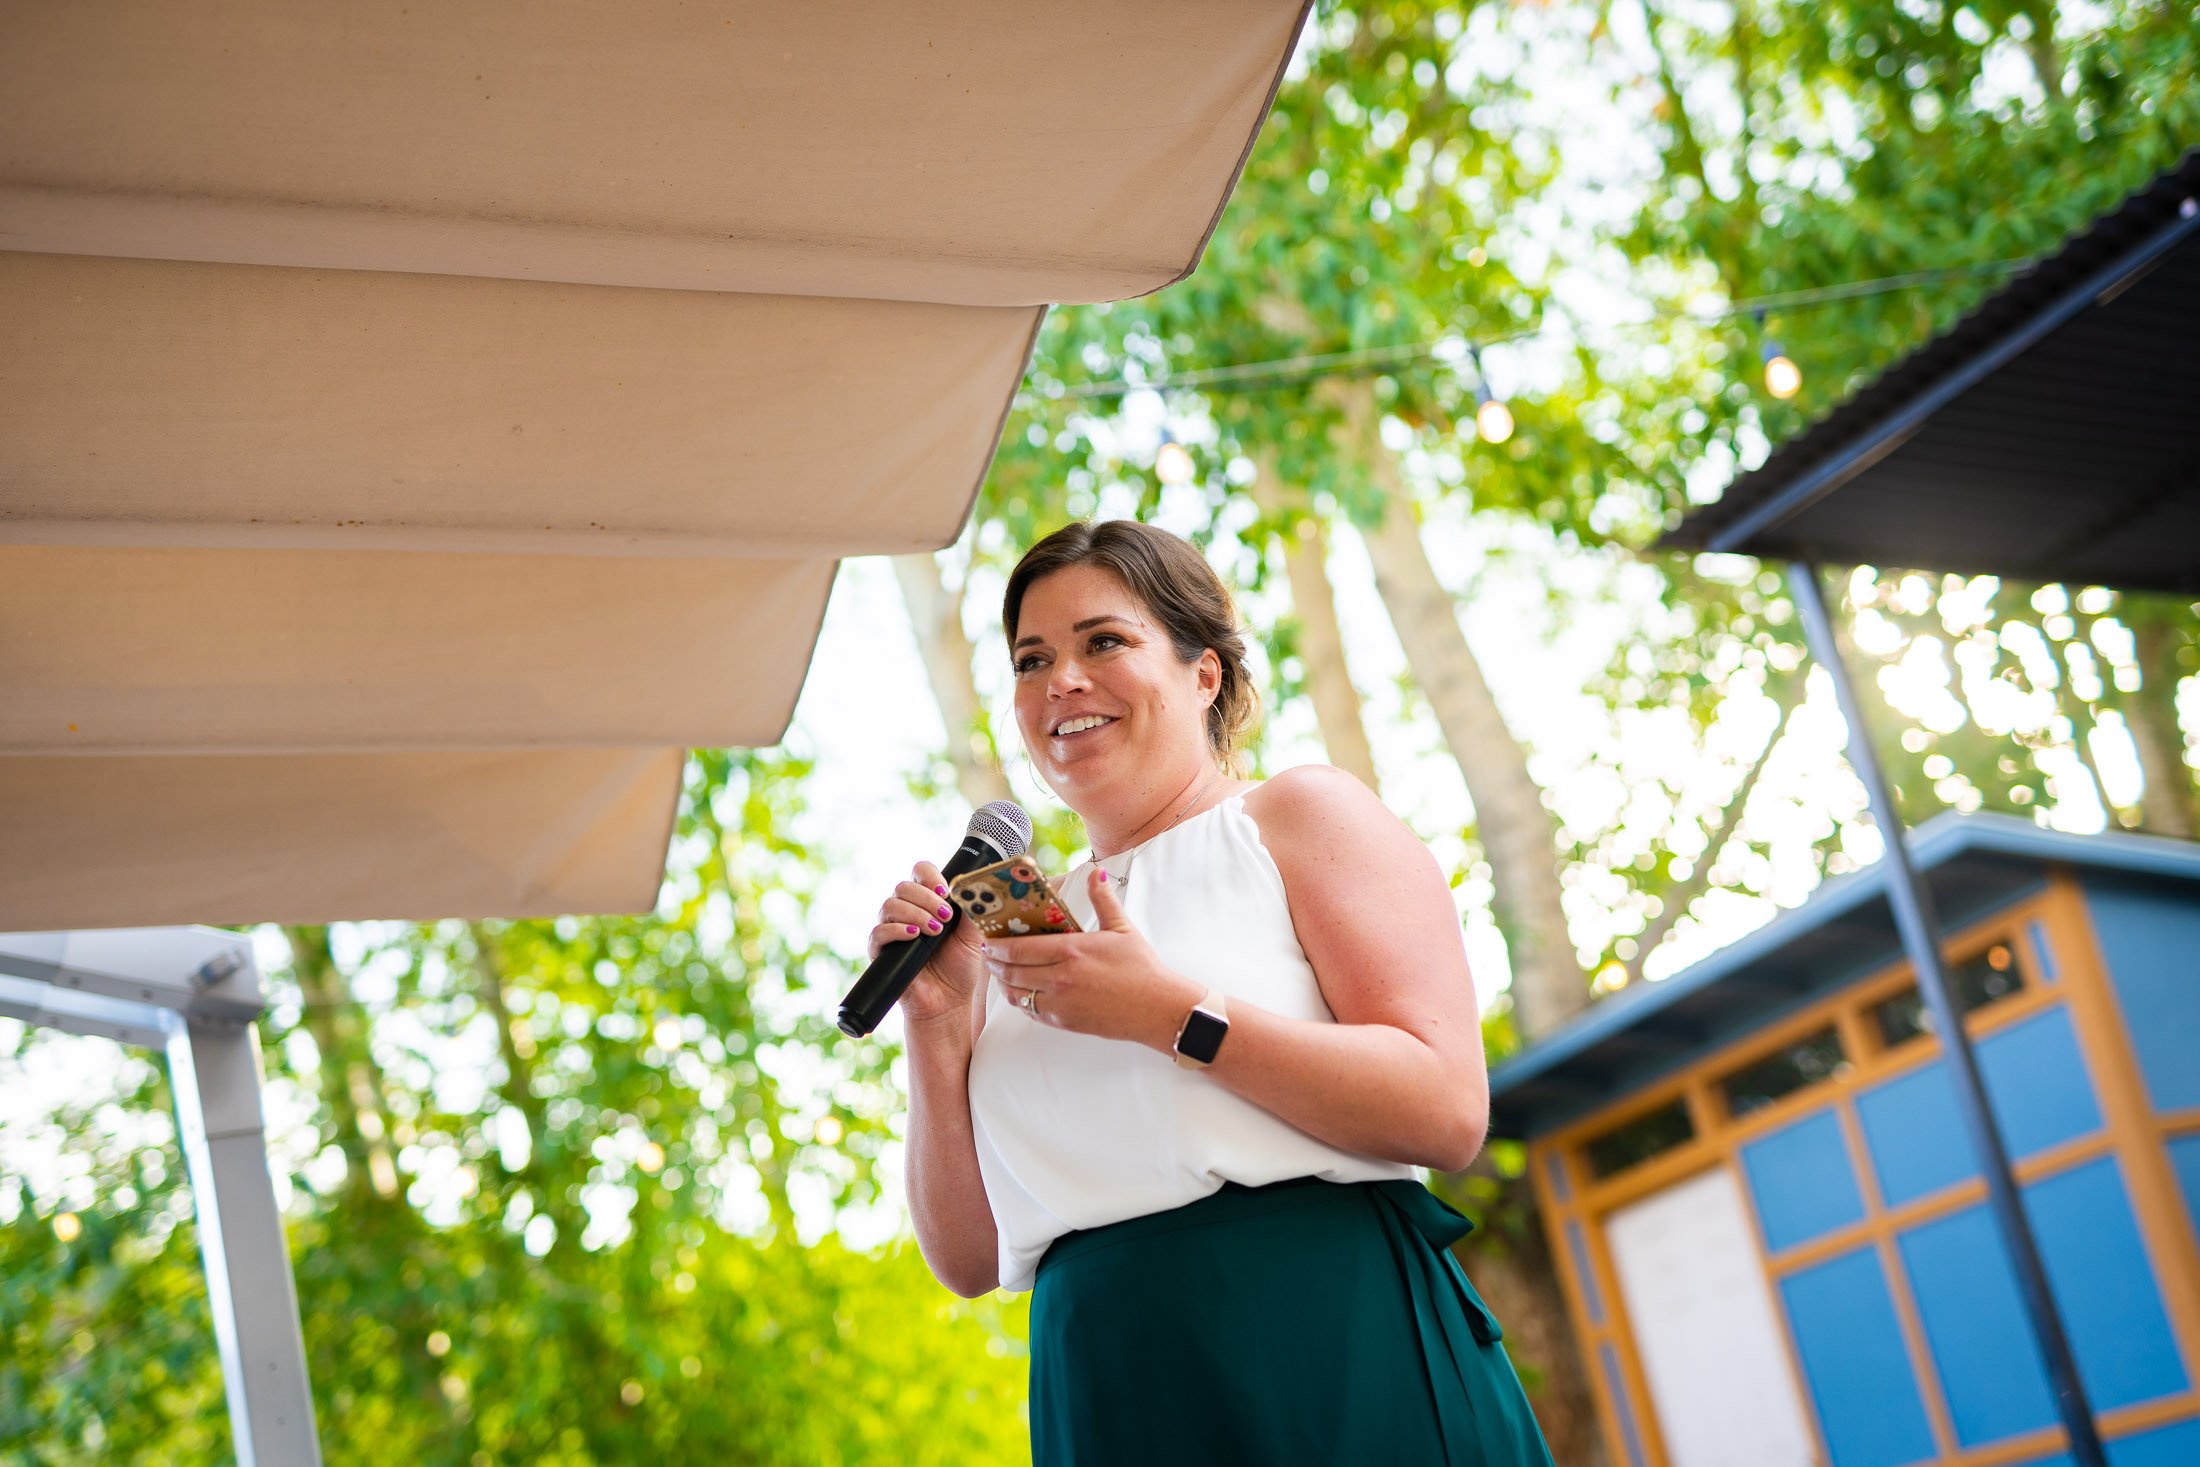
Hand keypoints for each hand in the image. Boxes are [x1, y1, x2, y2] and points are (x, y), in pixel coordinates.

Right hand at [866, 861, 985, 1029]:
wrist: (948, 1001)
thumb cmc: (959, 967)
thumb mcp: (974, 935)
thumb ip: (973, 910)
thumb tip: (974, 886)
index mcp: (927, 902)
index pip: (920, 873)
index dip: (930, 876)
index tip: (945, 891)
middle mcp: (906, 912)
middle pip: (904, 886)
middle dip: (927, 898)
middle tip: (945, 917)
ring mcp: (891, 930)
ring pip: (890, 905)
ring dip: (915, 914)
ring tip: (934, 931)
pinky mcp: (881, 951)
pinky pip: (879, 931)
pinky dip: (896, 930)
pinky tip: (914, 936)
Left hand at [984, 870, 1201, 1051]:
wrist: (1157, 1009)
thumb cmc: (1142, 969)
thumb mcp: (1122, 929)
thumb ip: (1102, 900)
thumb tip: (1096, 874)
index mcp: (1072, 951)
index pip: (1020, 948)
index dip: (999, 946)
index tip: (991, 941)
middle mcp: (1061, 978)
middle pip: (1012, 972)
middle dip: (995, 964)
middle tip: (990, 956)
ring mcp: (1061, 1003)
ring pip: (1017, 995)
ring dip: (1004, 984)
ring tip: (1001, 974)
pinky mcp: (1065, 1022)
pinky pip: (1032, 1011)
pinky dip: (1022, 1001)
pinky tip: (1023, 992)